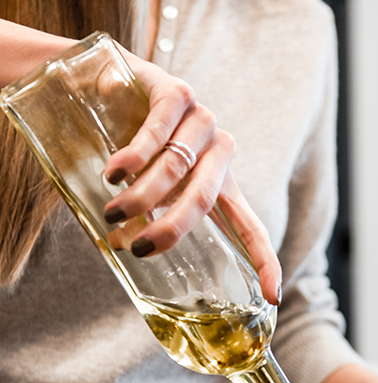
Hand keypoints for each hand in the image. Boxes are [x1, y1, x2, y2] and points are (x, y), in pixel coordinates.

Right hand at [102, 50, 281, 305]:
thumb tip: (124, 249)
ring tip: (111, 212)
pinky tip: (115, 172)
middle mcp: (219, 151)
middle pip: (204, 200)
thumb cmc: (126, 146)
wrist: (98, 84)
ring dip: (141, 195)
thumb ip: (148, 216)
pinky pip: (158, 131)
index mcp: (221, 184)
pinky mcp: (176, 92)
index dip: (265, 262)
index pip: (250, 227)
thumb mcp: (145, 188)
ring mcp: (202, 119)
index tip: (274, 298)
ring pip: (176, 167)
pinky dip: (134, 156)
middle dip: (171, 229)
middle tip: (138, 250)